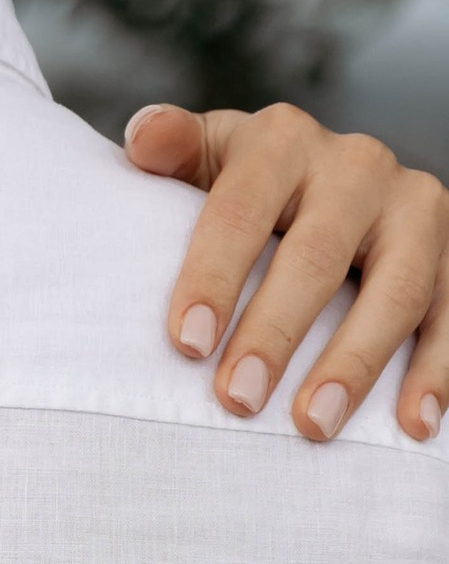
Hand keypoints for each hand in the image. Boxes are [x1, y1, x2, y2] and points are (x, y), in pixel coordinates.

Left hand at [124, 101, 448, 440]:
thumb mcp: (210, 157)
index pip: (241, 210)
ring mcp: (417, 208)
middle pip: (316, 256)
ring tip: (312, 424)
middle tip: (237, 398)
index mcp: (283, 139)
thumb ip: (173, 147)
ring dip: (353, 364)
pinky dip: (436, 373)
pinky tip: (413, 424)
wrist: (335, 183)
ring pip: (394, 291)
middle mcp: (357, 165)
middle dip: (274, 333)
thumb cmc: (250, 186)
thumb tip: (144, 138)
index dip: (213, 276)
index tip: (187, 343)